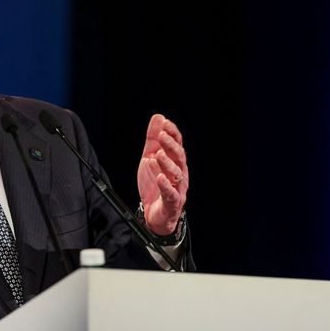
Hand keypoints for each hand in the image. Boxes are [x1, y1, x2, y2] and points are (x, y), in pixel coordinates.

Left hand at [137, 114, 187, 234]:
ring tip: (157, 155)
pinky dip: (166, 185)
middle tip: (161, 136)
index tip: (164, 124)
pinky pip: (171, 193)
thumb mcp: (150, 157)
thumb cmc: (156, 184)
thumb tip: (158, 117)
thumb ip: (153, 139)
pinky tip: (160, 178)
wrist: (155, 213)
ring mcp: (177, 188)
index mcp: (175, 161)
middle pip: (179, 157)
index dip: (172, 133)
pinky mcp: (172, 202)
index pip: (177, 144)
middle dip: (170, 145)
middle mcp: (180, 173)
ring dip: (167, 163)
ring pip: (176, 174)